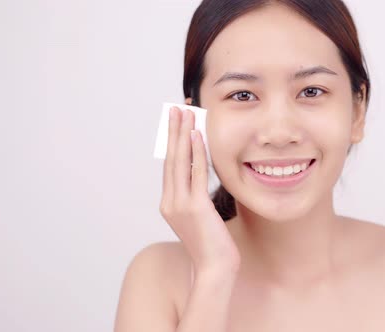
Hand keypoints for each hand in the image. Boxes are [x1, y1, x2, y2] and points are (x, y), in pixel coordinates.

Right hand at [159, 106, 240, 272]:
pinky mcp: (195, 207)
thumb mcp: (201, 218)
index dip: (173, 142)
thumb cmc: (213, 245)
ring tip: (185, 113)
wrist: (215, 269)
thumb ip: (196, 197)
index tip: (177, 121)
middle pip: (170, 158)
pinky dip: (195, 152)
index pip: (171, 166)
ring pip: (179, 162)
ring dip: (182, 135)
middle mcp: (170, 202)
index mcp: (170, 204)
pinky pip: (195, 173)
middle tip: (175, 107)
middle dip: (173, 131)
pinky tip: (197, 135)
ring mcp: (180, 205)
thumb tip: (201, 178)